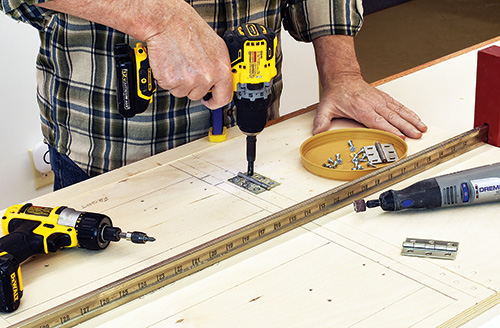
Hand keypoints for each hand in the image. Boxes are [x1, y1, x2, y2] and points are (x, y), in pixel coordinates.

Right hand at [143, 1, 232, 108]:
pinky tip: (171, 63)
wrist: (168, 22)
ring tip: (180, 63)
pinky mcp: (172, 80)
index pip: (223, 97)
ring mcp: (189, 79)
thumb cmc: (190, 30)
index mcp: (221, 68)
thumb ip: (219, 68)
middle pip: (199, 95)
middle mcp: (206, 75)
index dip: (215, 101)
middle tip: (188, 68)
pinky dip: (168, 78)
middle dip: (192, 85)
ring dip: (179, 82)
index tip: (210, 101)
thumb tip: (221, 83)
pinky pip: (169, 87)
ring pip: (183, 92)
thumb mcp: (216, 47)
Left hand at [312, 35, 426, 138]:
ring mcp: (380, 100)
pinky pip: (399, 106)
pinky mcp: (384, 98)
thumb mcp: (325, 107)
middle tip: (416, 136)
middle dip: (405, 127)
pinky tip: (417, 120)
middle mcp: (373, 103)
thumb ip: (321, 121)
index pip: (377, 121)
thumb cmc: (336, 94)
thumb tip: (317, 133)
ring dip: (411, 120)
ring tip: (422, 129)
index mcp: (360, 108)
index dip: (389, 129)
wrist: (342, 77)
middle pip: (392, 117)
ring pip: (399, 111)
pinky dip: (409, 113)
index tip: (399, 137)